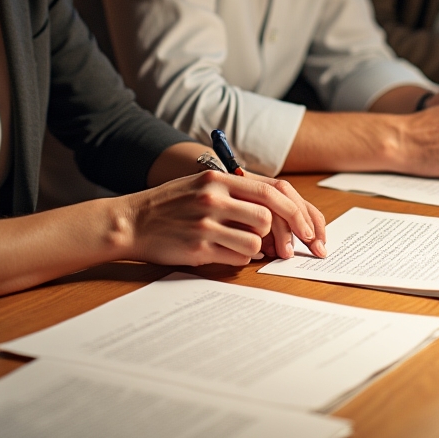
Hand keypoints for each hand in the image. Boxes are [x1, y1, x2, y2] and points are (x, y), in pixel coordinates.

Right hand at [123, 170, 326, 267]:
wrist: (131, 221)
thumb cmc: (169, 205)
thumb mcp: (201, 184)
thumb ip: (235, 191)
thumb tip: (275, 209)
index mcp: (217, 178)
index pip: (271, 191)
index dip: (295, 211)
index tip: (307, 228)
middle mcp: (214, 197)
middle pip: (269, 217)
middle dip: (283, 234)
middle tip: (289, 248)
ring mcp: (206, 223)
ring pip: (256, 242)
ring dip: (256, 248)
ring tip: (239, 245)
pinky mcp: (198, 248)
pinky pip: (236, 259)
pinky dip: (238, 259)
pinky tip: (223, 253)